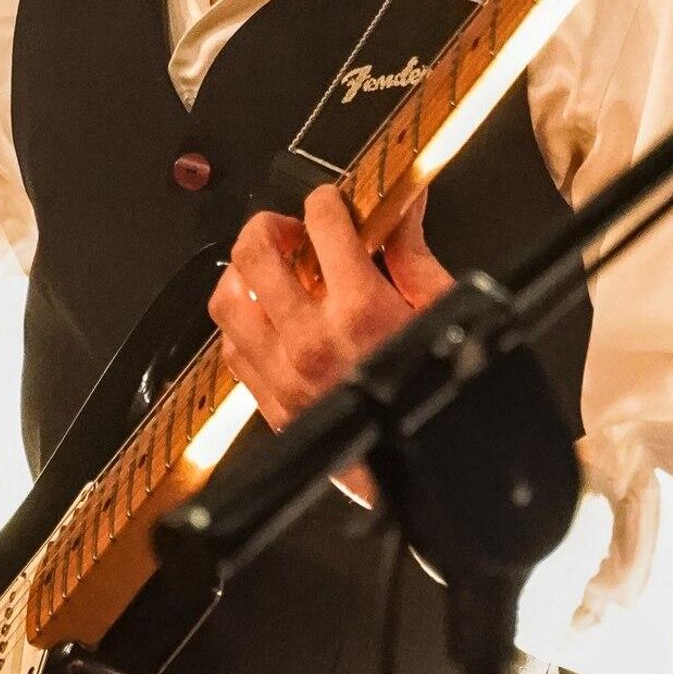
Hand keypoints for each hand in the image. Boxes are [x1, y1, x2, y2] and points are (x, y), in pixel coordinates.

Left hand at [208, 185, 452, 497]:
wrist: (434, 473)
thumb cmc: (444, 392)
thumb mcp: (443, 312)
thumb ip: (412, 254)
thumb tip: (405, 205)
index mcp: (359, 309)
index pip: (320, 222)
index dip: (325, 200)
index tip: (332, 203)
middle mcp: (311, 339)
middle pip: (256, 253)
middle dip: (270, 225)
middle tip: (289, 228)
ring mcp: (285, 374)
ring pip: (228, 299)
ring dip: (244, 272)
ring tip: (267, 268)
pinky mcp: (274, 405)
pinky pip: (231, 348)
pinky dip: (240, 323)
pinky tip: (265, 316)